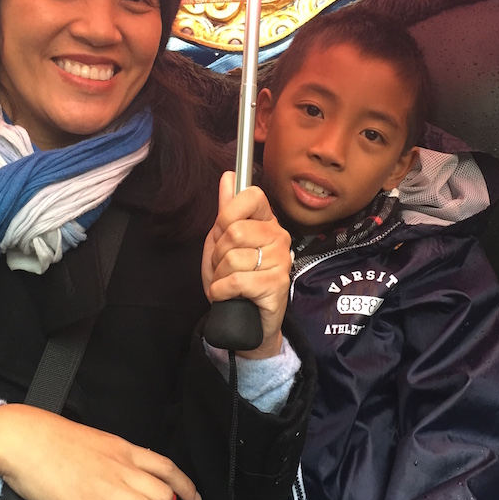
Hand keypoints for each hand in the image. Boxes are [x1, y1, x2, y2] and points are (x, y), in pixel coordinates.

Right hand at [0, 404, 201, 499]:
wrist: (25, 440)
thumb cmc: (54, 439)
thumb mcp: (97, 440)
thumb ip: (117, 457)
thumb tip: (129, 474)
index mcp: (124, 450)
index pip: (168, 468)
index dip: (186, 487)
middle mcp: (121, 468)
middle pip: (164, 496)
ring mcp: (105, 488)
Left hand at [202, 171, 291, 358]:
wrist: (248, 322)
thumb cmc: (237, 281)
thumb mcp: (223, 243)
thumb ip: (227, 211)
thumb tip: (228, 177)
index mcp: (267, 222)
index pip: (251, 196)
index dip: (228, 214)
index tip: (224, 232)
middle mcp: (278, 237)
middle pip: (234, 231)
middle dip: (218, 254)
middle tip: (223, 268)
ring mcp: (281, 260)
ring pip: (233, 258)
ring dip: (218, 276)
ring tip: (227, 284)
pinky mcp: (277, 285)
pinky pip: (237, 280)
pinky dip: (221, 290)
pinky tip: (227, 295)